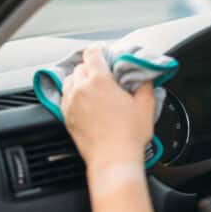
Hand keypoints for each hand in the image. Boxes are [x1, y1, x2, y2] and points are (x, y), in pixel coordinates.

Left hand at [62, 46, 155, 169]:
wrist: (113, 159)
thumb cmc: (129, 135)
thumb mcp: (145, 105)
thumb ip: (145, 85)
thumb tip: (145, 76)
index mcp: (100, 80)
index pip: (92, 53)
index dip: (99, 52)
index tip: (104, 57)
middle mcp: (81, 88)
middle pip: (80, 66)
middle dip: (91, 68)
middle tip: (103, 76)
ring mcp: (71, 102)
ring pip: (69, 80)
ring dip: (79, 80)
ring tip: (91, 88)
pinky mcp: (66, 116)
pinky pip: (64, 97)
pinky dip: (72, 95)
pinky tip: (84, 102)